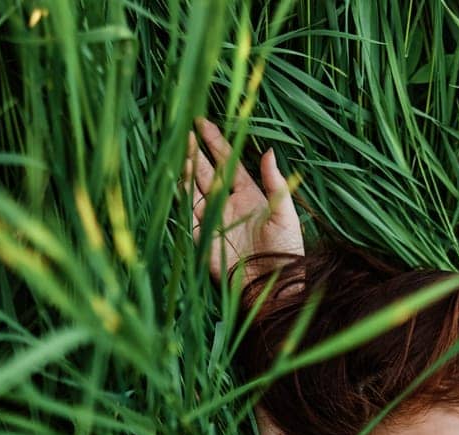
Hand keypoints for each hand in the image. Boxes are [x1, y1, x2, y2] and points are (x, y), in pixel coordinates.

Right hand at [183, 117, 304, 293]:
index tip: (203, 122)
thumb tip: (269, 151)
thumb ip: (276, 183)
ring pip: (193, 188)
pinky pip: (187, 214)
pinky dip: (179, 197)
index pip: (227, 161)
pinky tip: (173, 180)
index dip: (215, 142)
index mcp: (248, 194)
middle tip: (183, 130)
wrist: (271, 287)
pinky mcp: (201, 237)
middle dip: (195, 151)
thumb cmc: (285, 252)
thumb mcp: (285, 214)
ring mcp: (212, 219)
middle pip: (206, 171)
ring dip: (185, 170)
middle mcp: (227, 203)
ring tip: (177, 150)